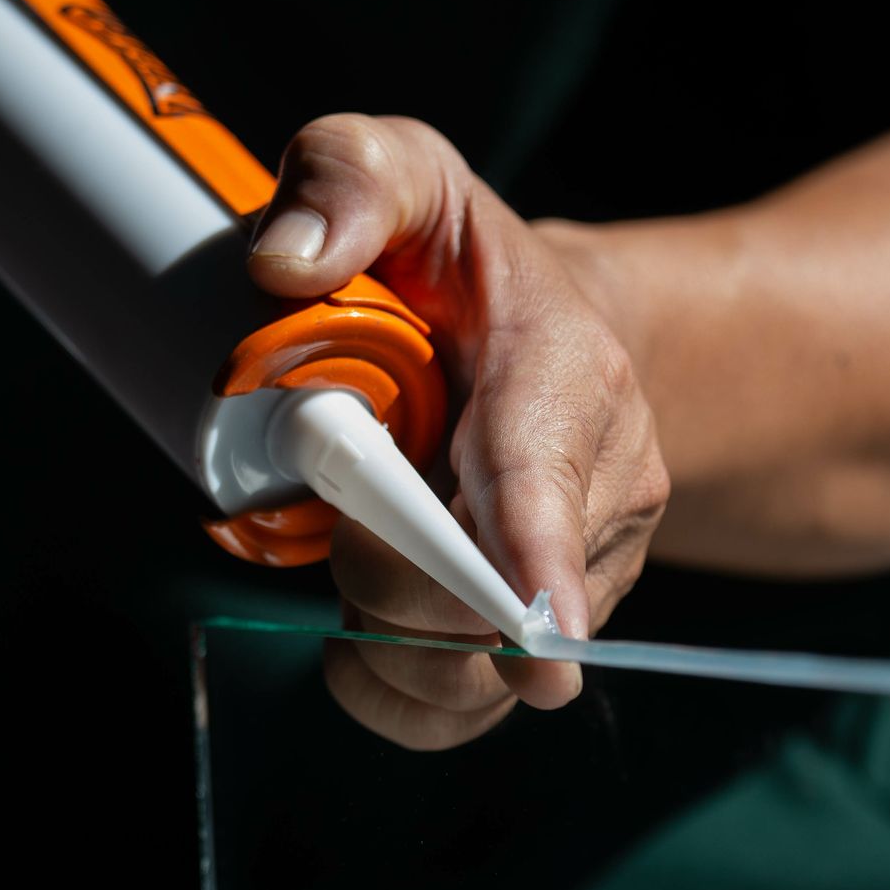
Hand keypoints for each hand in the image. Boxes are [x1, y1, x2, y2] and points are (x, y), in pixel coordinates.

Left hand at [248, 115, 668, 749]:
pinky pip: (459, 714)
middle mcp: (605, 495)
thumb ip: (351, 177)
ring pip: (469, 672)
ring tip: (357, 545)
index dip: (534, 554)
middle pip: (479, 596)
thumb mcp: (412, 175)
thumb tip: (284, 265)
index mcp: (570, 380)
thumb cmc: (461, 263)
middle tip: (337, 492)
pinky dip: (388, 687)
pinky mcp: (541, 642)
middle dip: (376, 568)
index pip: (547, 479)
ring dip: (379, 633)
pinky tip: (365, 623)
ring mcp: (582, 580)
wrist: (546, 340)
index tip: (537, 631)